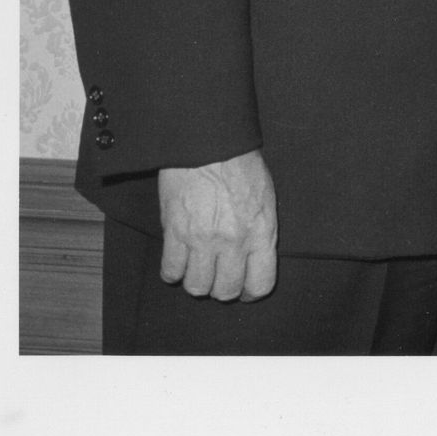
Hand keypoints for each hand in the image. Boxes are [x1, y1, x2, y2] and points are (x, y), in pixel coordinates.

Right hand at [158, 149, 277, 301]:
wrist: (209, 144)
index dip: (251, 292)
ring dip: (196, 281)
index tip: (245, 289)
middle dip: (222, 288)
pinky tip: (178, 260)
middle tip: (218, 277)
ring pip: (197, 287)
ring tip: (198, 268)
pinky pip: (171, 271)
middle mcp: (234, 242)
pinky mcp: (176, 233)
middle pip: (225, 291)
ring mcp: (203, 240)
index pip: (260, 284)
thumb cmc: (240, 165)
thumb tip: (255, 256)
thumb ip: (261, 231)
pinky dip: (173, 271)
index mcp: (261, 232)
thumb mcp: (266, 199)